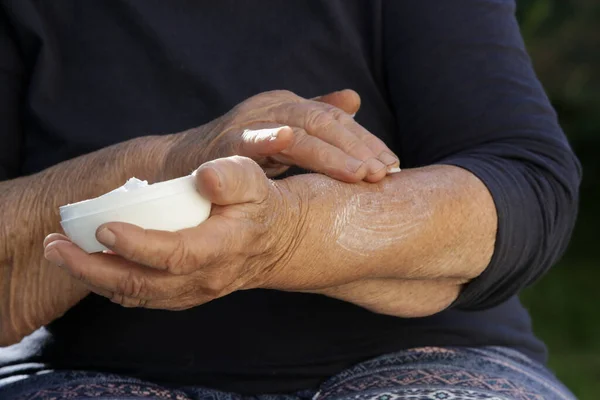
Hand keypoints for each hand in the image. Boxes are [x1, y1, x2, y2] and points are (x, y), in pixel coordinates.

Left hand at [43, 156, 305, 309]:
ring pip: (136, 295)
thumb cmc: (255, 202)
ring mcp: (192, 292)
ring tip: (59, 252)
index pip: (177, 254)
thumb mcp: (252, 180)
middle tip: (56, 246)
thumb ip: (232, 176)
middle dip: (93, 267)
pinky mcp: (181, 295)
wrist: (270, 239)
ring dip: (92, 277)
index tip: (102, 227)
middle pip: (143, 284)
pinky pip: (140, 297)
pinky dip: (108, 284)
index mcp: (224, 247)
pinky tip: (87, 264)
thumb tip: (204, 177)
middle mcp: (206, 278)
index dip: (138, 245)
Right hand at [163, 90, 399, 182]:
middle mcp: (273, 108)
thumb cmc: (235, 157)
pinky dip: (271, 138)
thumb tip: (354, 100)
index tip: (392, 168)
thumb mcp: (281, 137)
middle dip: (358, 149)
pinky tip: (291, 141)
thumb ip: (315, 121)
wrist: (179, 167)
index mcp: (289, 107)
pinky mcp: (225, 142)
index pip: (337, 121)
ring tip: (362, 174)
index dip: (366, 143)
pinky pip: (250, 139)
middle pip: (325, 122)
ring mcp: (249, 122)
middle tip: (385, 173)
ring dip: (331, 153)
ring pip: (298, 130)